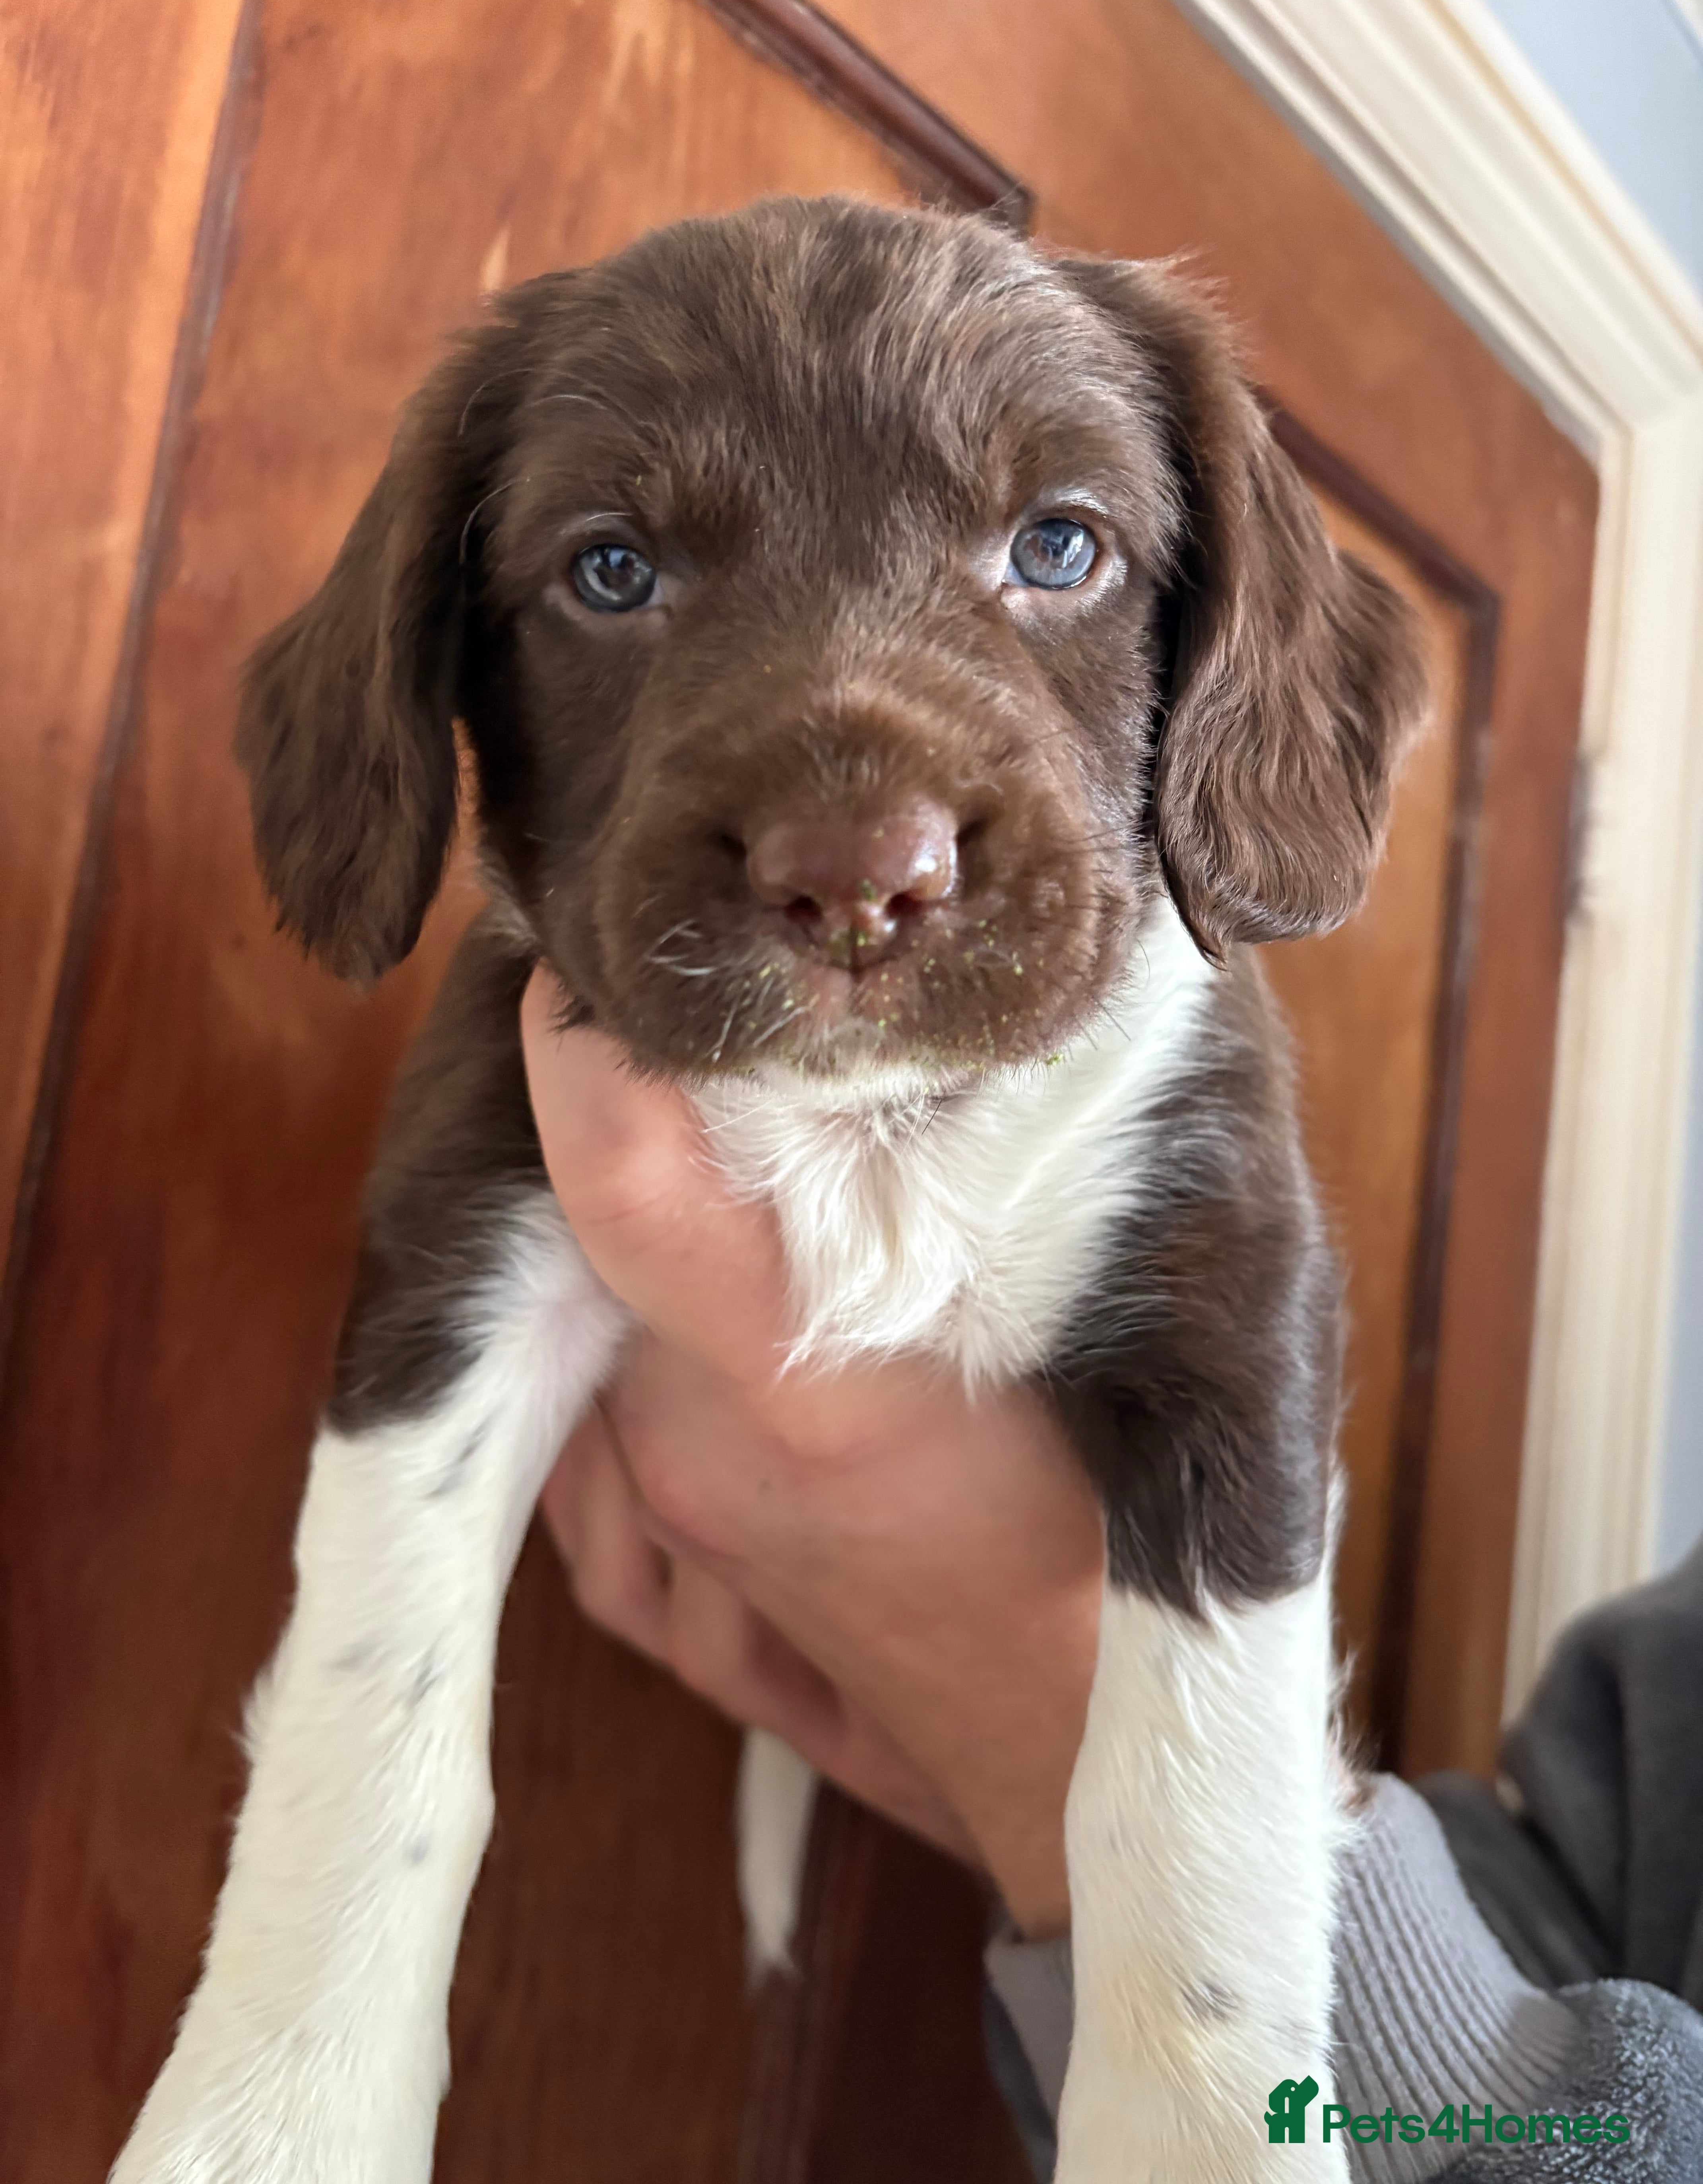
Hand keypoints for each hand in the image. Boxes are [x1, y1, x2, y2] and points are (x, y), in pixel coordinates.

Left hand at [521, 974, 1102, 1935]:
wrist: (1070, 1754)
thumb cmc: (1111, 1545)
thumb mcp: (1108, 1344)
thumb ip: (1023, 1183)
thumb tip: (956, 1035)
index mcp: (800, 1387)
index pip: (616, 1172)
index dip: (584, 1043)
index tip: (602, 961)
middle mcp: (690, 1452)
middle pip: (600, 1220)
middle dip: (645, 1122)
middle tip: (715, 1044)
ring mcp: (658, 1519)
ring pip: (598, 1315)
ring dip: (651, 1242)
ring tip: (754, 1191)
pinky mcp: (651, 1575)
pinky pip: (594, 1425)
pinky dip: (643, 1362)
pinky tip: (737, 1340)